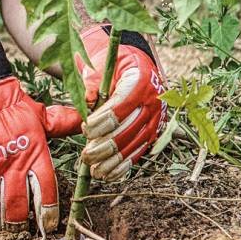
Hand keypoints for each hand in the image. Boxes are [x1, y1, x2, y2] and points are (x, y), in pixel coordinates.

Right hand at [0, 36, 81, 231]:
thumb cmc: (12, 105)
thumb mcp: (40, 115)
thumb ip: (61, 124)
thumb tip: (83, 122)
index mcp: (34, 156)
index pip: (45, 193)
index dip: (47, 212)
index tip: (48, 223)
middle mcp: (11, 166)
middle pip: (15, 207)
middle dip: (17, 221)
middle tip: (17, 225)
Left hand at [75, 24, 166, 180]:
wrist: (133, 66)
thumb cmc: (113, 65)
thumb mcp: (101, 64)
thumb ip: (93, 79)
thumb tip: (88, 99)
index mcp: (140, 81)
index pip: (120, 107)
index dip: (102, 121)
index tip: (85, 128)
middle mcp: (152, 102)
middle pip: (127, 130)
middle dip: (104, 146)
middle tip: (86, 155)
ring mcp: (154, 120)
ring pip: (133, 146)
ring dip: (112, 161)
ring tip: (94, 170)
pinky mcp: (152, 133)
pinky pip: (139, 152)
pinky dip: (123, 166)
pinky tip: (109, 175)